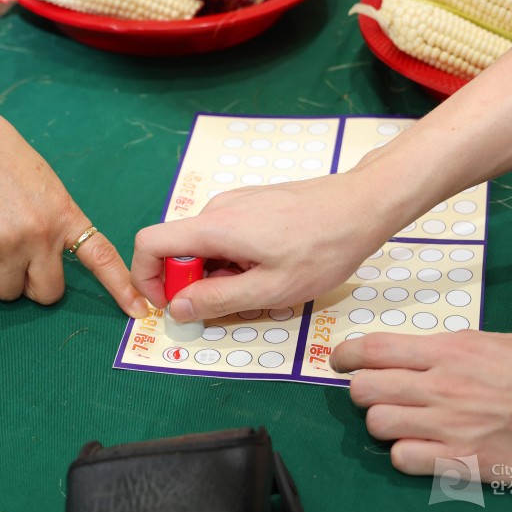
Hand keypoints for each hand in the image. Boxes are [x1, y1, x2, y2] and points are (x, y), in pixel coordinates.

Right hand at [0, 93, 148, 317]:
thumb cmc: (1, 154)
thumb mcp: (46, 185)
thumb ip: (54, 219)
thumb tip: (50, 251)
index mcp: (66, 216)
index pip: (102, 257)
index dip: (121, 288)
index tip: (138, 309)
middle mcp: (44, 235)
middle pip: (48, 293)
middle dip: (32, 287)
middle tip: (16, 265)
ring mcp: (12, 243)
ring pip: (9, 293)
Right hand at [132, 171, 400, 320]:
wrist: (363, 205)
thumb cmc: (322, 249)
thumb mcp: (270, 289)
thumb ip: (217, 300)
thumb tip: (177, 308)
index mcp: (213, 227)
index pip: (149, 244)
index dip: (148, 279)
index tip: (174, 305)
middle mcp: (216, 208)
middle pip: (178, 248)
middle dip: (193, 282)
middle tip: (234, 303)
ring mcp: (235, 202)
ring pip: (205, 245)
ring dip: (218, 273)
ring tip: (263, 285)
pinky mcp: (252, 203)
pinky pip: (225, 235)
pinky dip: (234, 259)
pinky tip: (272, 267)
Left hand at [330, 330, 511, 481]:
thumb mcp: (498, 341)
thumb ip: (454, 349)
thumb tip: (424, 354)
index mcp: (449, 350)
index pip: (374, 349)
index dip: (346, 355)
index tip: (340, 360)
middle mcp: (440, 386)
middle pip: (365, 388)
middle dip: (363, 391)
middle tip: (377, 395)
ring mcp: (448, 426)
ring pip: (377, 424)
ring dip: (382, 424)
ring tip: (402, 423)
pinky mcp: (461, 462)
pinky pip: (403, 459)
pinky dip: (404, 454)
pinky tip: (420, 448)